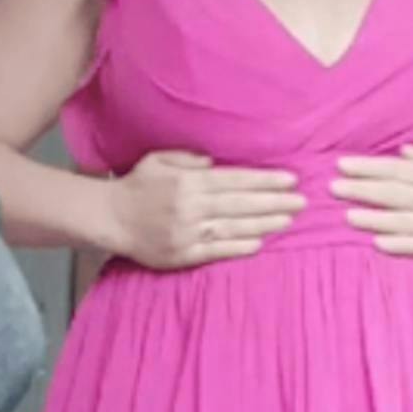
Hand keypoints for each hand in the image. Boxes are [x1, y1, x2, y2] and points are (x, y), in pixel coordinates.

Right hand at [107, 150, 305, 269]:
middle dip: (274, 201)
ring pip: (234, 228)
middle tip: (302, 201)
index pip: (235, 180)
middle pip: (241, 204)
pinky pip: (216, 250)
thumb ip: (189, 157)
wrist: (109, 218)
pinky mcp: (182, 254)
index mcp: (188, 181)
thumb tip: (216, 162)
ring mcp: (187, 232)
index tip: (290, 180)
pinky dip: (239, 247)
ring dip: (264, 224)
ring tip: (289, 220)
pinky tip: (260, 242)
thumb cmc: (137, 185)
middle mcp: (190, 206)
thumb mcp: (159, 159)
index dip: (265, 180)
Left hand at [330, 144, 412, 262]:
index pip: (395, 170)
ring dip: (372, 219)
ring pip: (400, 222)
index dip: (367, 167)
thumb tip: (399, 151)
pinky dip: (397, 244)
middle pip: (393, 194)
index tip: (341, 165)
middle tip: (333, 188)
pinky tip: (376, 242)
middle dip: (361, 190)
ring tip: (347, 215)